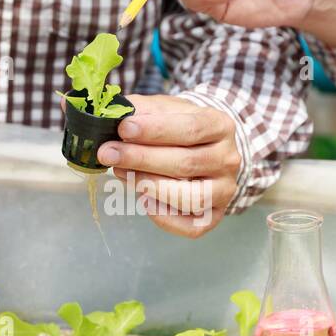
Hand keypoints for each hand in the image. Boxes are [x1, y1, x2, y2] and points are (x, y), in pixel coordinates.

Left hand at [96, 94, 238, 237]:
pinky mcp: (215, 215)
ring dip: (150, 186)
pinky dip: (164, 217)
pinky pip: (191, 226)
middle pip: (185, 163)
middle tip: (108, 153)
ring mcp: (224, 189)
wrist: (202, 148)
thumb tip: (114, 116)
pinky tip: (144, 200)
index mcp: (220, 126)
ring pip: (190, 197)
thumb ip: (143, 110)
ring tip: (121, 173)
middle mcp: (228, 159)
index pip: (190, 128)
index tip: (123, 128)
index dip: (155, 130)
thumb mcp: (164, 109)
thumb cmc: (178, 128)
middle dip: (141, 159)